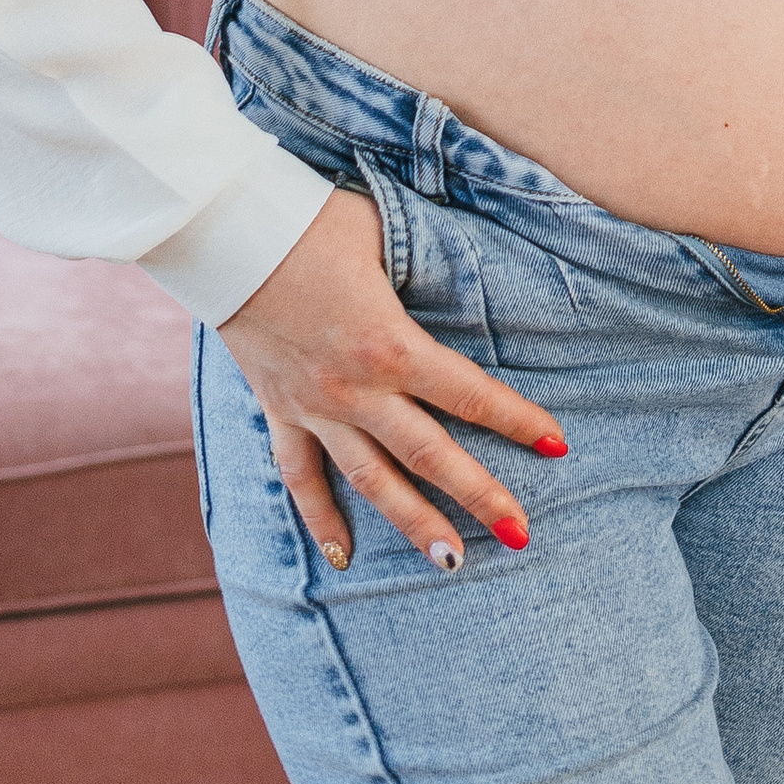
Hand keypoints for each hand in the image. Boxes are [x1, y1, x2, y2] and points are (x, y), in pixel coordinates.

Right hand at [219, 184, 566, 571]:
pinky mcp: (279, 408)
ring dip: (413, 522)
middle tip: (520, 531)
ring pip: (371, 480)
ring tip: (452, 562)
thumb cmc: (314, 221)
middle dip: (479, 494)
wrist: (227, 234)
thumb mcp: (386, 232)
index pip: (469, 393)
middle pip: (429, 453)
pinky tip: (343, 553)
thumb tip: (465, 268)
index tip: (557, 446)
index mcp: (391, 344)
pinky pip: (300, 475)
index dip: (517, 420)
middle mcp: (356, 389)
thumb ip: (424, 264)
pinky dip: (320, 517)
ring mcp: (314, 406)